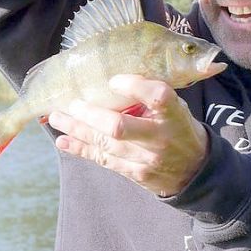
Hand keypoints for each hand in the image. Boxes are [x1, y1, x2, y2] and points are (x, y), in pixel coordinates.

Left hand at [48, 75, 207, 196]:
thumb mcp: (177, 108)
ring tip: (55, 117)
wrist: (195, 170)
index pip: (157, 96)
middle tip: (71, 103)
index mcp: (174, 114)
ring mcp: (147, 159)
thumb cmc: (179, 128)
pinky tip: (63, 140)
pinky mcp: (136, 173)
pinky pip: (104, 160)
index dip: (134, 86)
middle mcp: (160, 137)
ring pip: (105, 144)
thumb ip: (151, 96)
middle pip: (120, 127)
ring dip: (77, 129)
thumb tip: (112, 76)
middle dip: (90, 114)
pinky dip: (81, 149)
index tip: (113, 80)